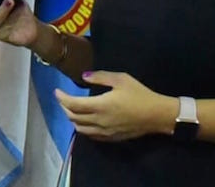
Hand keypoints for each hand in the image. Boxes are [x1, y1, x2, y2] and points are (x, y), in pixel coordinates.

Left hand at [54, 71, 174, 142]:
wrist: (157, 115)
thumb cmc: (139, 94)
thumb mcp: (121, 79)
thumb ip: (100, 77)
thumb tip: (84, 76)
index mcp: (100, 105)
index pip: (73, 104)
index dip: (62, 98)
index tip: (57, 91)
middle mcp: (99, 120)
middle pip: (73, 117)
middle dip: (64, 107)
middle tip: (63, 98)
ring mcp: (104, 131)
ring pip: (80, 128)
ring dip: (72, 119)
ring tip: (71, 109)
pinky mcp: (110, 137)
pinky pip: (90, 135)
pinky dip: (82, 127)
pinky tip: (84, 121)